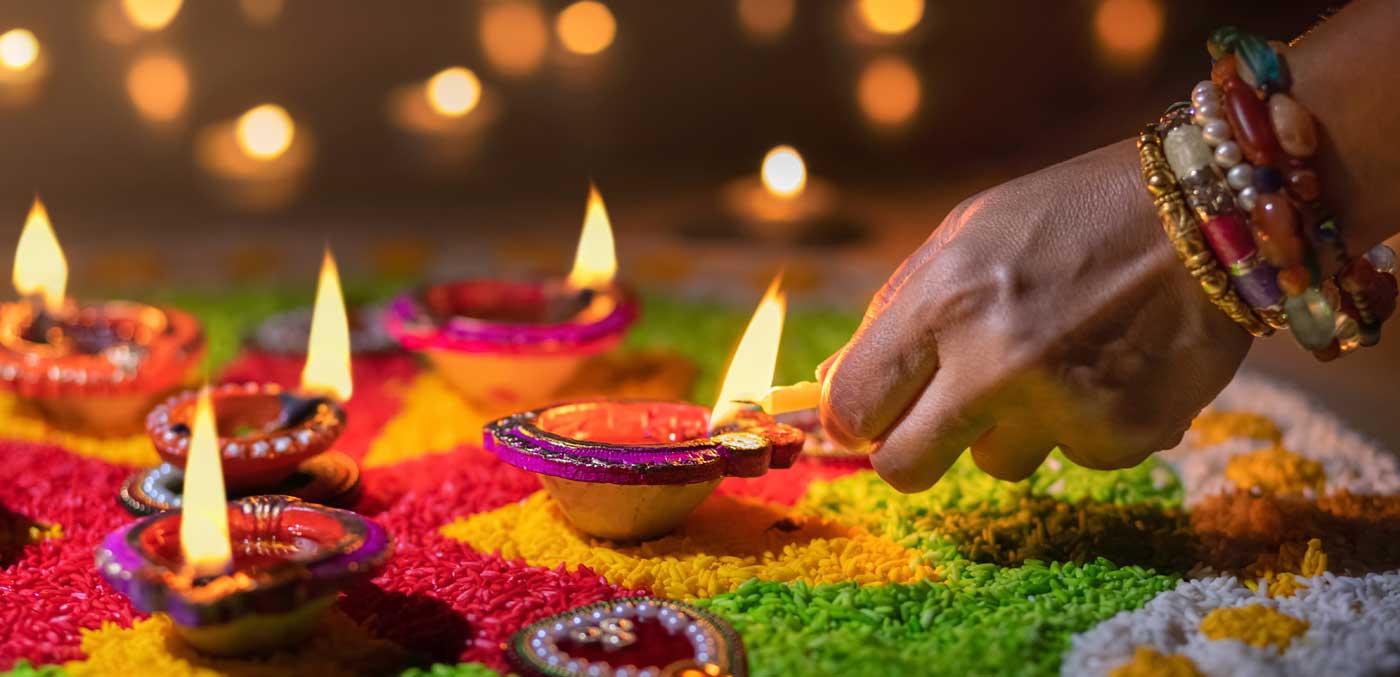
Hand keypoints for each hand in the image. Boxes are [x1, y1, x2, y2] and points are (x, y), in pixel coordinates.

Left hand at [819, 139, 1252, 492]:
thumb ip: (894, 312)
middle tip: (937, 423)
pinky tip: (1109, 366)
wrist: (1207, 211)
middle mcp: (997, 361)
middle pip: (905, 466)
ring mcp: (1065, 405)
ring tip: (1056, 360)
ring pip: (996, 464)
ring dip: (1011, 428)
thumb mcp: (964, 234)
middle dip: (910, 451)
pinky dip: (1083, 425)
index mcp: (945, 300)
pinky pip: (1073, 458)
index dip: (853, 417)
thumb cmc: (1069, 215)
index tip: (869, 414)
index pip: (854, 405)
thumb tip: (831, 392)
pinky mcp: (1125, 436)